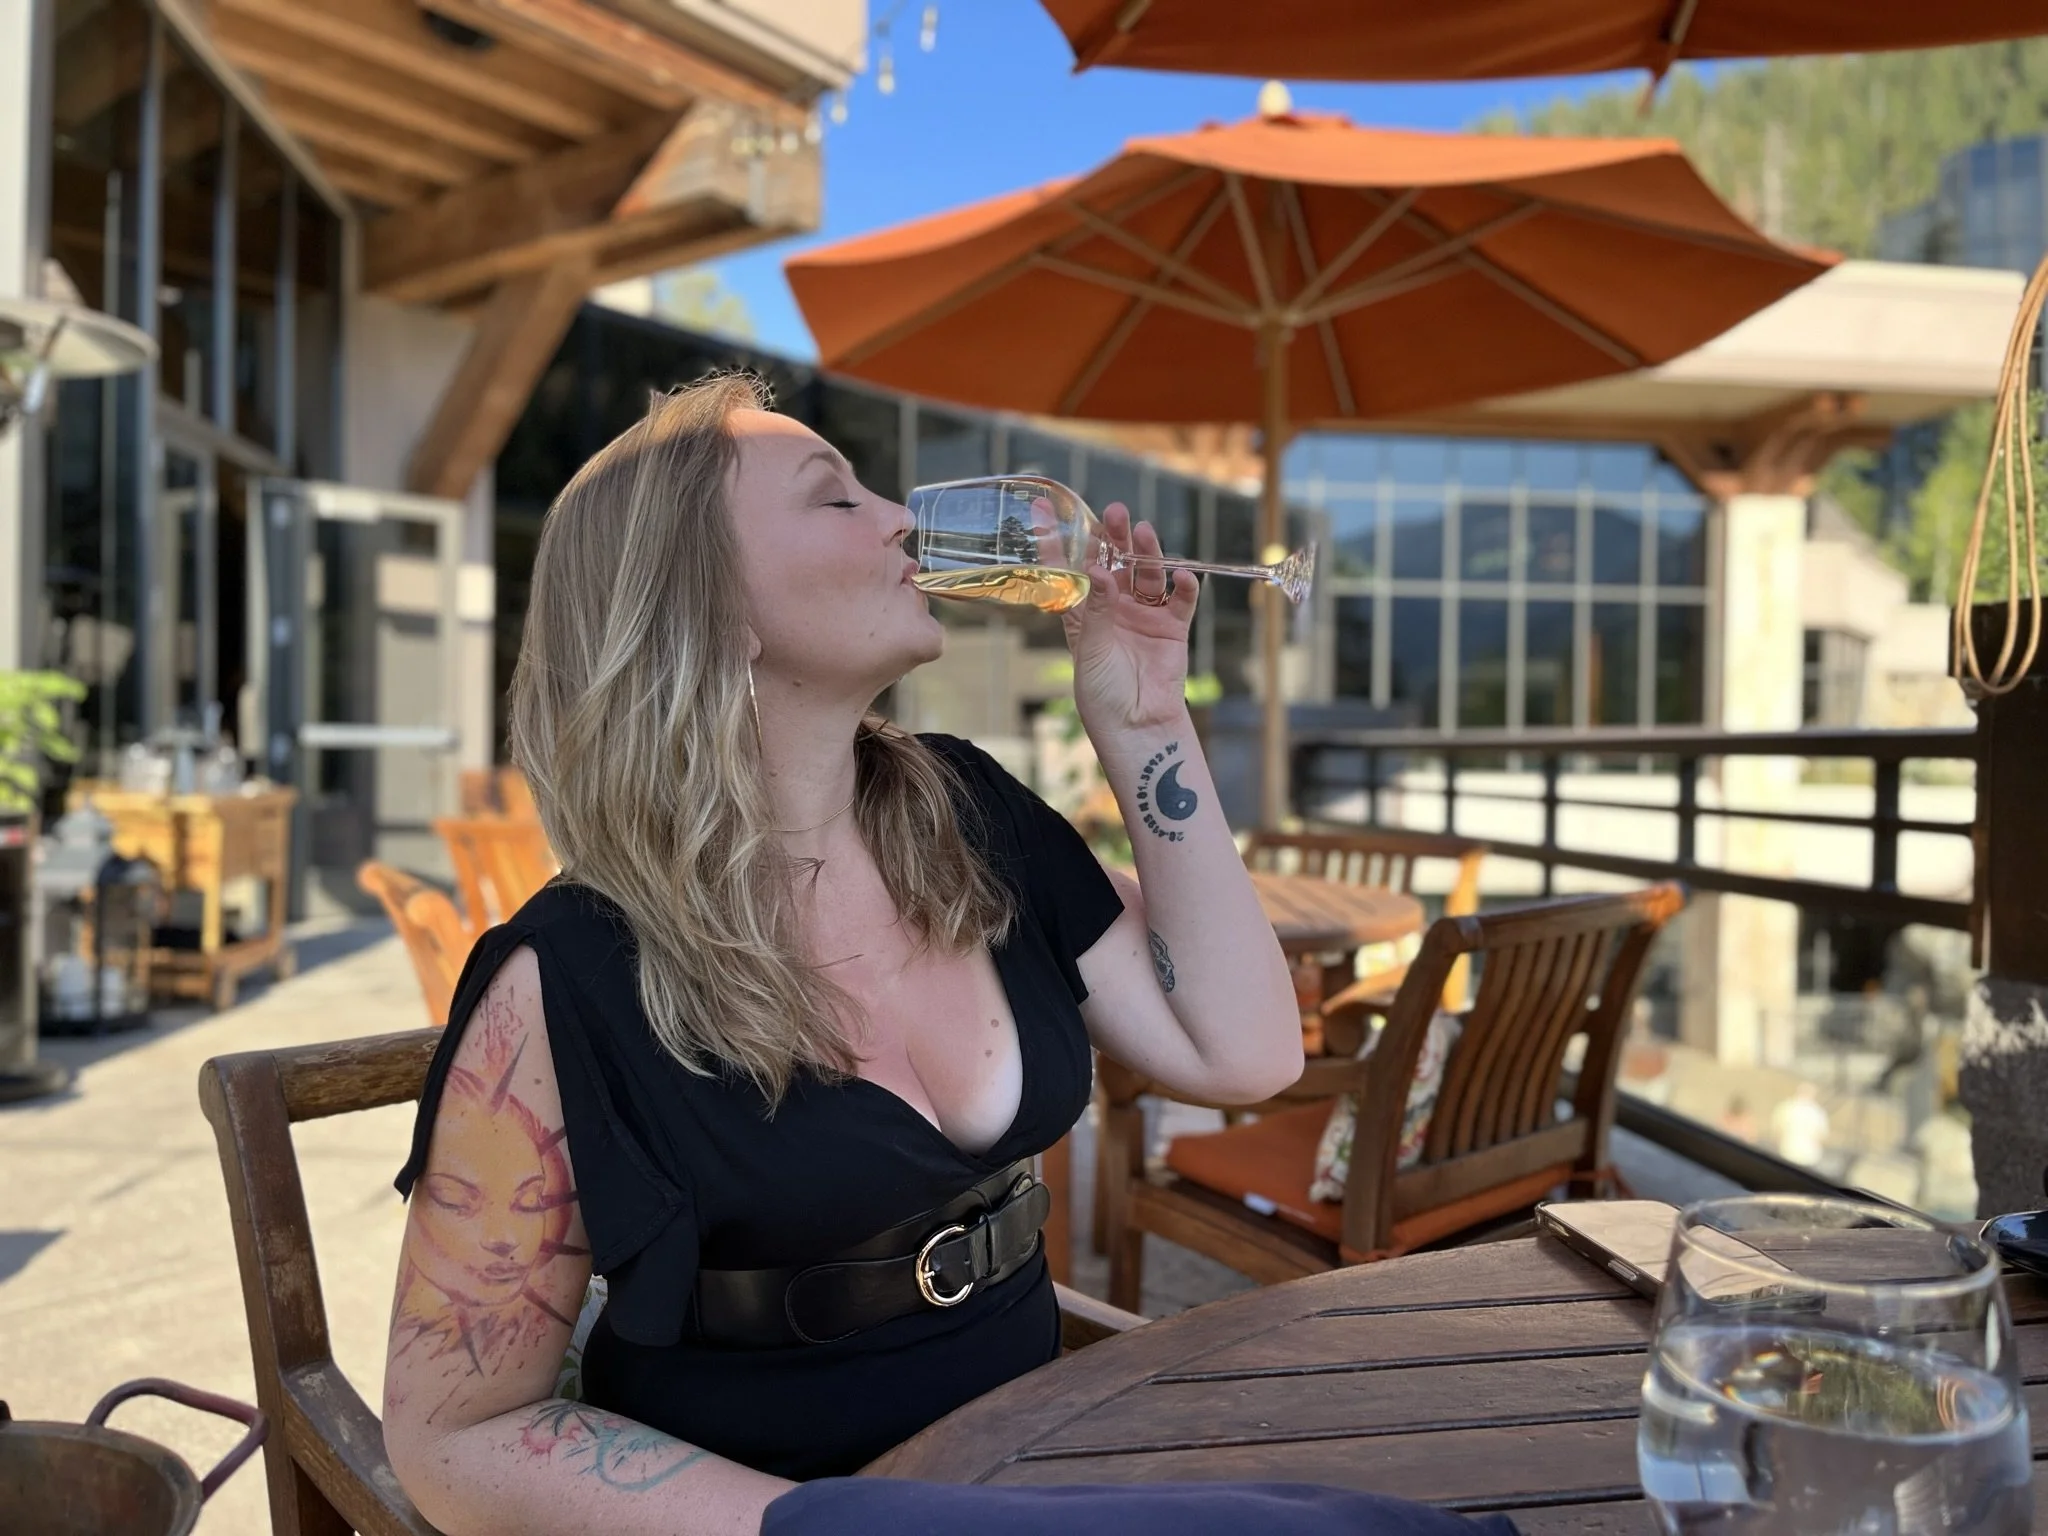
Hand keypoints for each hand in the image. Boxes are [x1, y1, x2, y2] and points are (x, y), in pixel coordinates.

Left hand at [1059, 501, 1197, 733]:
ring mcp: (1144, 616)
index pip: (1068, 569)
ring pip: (1147, 574)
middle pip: (1115, 562)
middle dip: (1115, 537)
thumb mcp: (1091, 648)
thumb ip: (1097, 608)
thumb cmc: (1102, 692)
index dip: (1056, 540)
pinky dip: (1182, 586)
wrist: (1136, 726)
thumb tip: (1100, 570)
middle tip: (1115, 512)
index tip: (1042, 509)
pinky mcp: (1172, 628)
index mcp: (1084, 612)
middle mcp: (1113, 608)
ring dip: (1148, 553)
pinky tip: (1180, 575)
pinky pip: (1179, 601)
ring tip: (1145, 532)